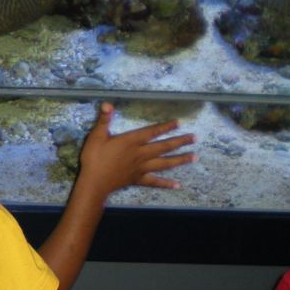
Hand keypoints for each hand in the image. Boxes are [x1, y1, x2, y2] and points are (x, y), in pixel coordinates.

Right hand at [76, 103, 196, 198]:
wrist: (94, 183)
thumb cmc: (94, 158)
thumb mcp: (96, 136)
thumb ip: (104, 120)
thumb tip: (108, 103)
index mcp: (132, 142)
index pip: (152, 132)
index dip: (166, 127)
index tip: (179, 123)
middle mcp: (141, 154)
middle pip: (164, 147)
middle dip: (180, 142)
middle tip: (195, 138)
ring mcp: (141, 168)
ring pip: (164, 163)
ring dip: (180, 160)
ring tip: (195, 157)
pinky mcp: (138, 180)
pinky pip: (155, 182)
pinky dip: (166, 183)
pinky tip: (177, 185)